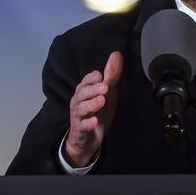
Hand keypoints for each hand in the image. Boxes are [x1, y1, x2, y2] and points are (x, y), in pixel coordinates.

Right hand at [64, 51, 122, 166]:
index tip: (101, 76)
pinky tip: (95, 122)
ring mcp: (78, 117)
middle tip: (105, 87)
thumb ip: (111, 76)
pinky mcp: (80, 130)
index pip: (85, 82)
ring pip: (81, 109)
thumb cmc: (96, 112)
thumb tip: (117, 54)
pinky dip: (88, 124)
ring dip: (91, 104)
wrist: (87, 139)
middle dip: (93, 89)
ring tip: (102, 101)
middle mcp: (78, 102)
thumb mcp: (107, 94)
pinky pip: (82, 126)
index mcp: (84, 92)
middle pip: (82, 93)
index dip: (92, 79)